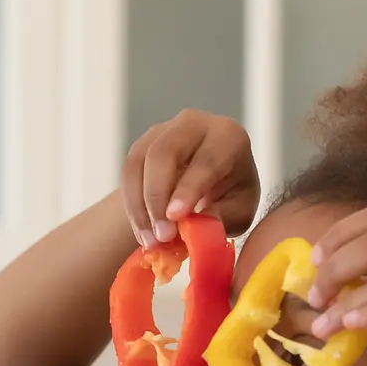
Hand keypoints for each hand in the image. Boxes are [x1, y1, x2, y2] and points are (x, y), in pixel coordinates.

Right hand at [121, 111, 258, 248]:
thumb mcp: (238, 212)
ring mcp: (163, 132)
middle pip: (164, 152)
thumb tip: (194, 227)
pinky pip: (128, 174)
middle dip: (157, 197)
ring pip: (139, 163)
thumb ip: (220, 217)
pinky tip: (143, 232)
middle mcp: (194, 124)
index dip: (188, 189)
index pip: (206, 159)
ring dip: (140, 206)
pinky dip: (132, 207)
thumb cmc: (229, 196)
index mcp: (228, 136)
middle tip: (161, 235)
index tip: (175, 217)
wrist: (209, 184)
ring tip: (151, 241)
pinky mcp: (141, 146)